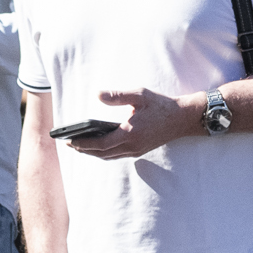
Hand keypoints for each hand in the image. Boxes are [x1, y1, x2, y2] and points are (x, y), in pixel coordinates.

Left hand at [73, 88, 197, 158]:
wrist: (184, 118)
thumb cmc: (162, 105)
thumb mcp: (140, 95)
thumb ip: (118, 96)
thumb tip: (98, 95)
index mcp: (129, 134)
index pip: (100, 144)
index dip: (83, 144)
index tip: (70, 141)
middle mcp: (132, 146)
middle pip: (101, 154)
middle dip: (84, 150)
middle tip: (69, 145)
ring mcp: (137, 151)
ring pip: (109, 157)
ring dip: (93, 153)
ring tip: (79, 146)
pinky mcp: (140, 151)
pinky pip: (117, 156)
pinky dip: (105, 153)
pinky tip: (98, 146)